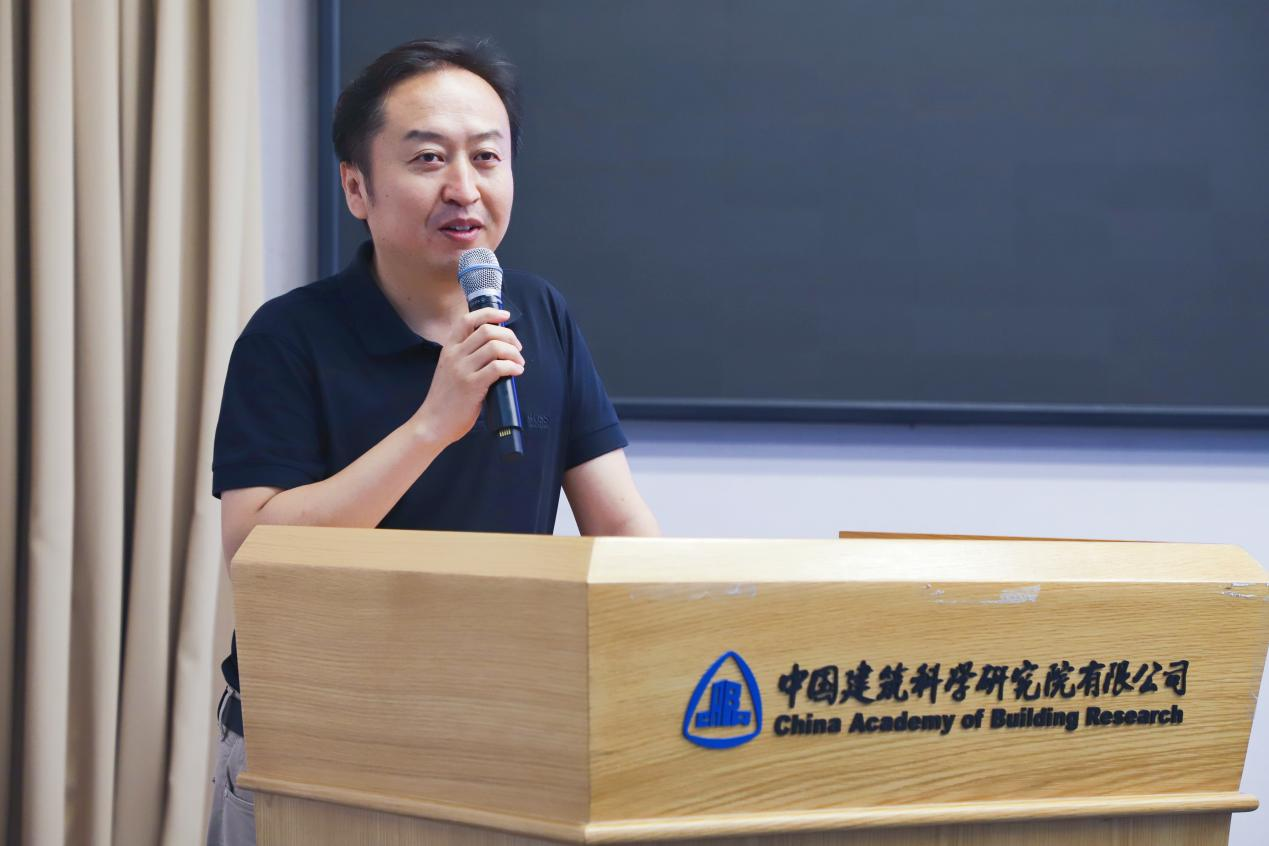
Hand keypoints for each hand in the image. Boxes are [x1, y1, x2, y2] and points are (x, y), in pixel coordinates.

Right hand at [414, 308, 524, 445]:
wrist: (433, 423)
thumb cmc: (445, 398)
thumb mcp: (450, 369)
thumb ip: (466, 356)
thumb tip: (494, 348)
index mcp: (449, 348)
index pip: (467, 320)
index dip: (489, 314)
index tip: (505, 316)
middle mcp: (454, 355)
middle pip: (487, 331)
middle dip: (508, 336)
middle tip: (517, 348)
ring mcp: (462, 370)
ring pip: (494, 348)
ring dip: (513, 353)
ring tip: (519, 363)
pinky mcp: (472, 386)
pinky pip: (497, 368)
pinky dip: (512, 367)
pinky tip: (516, 372)